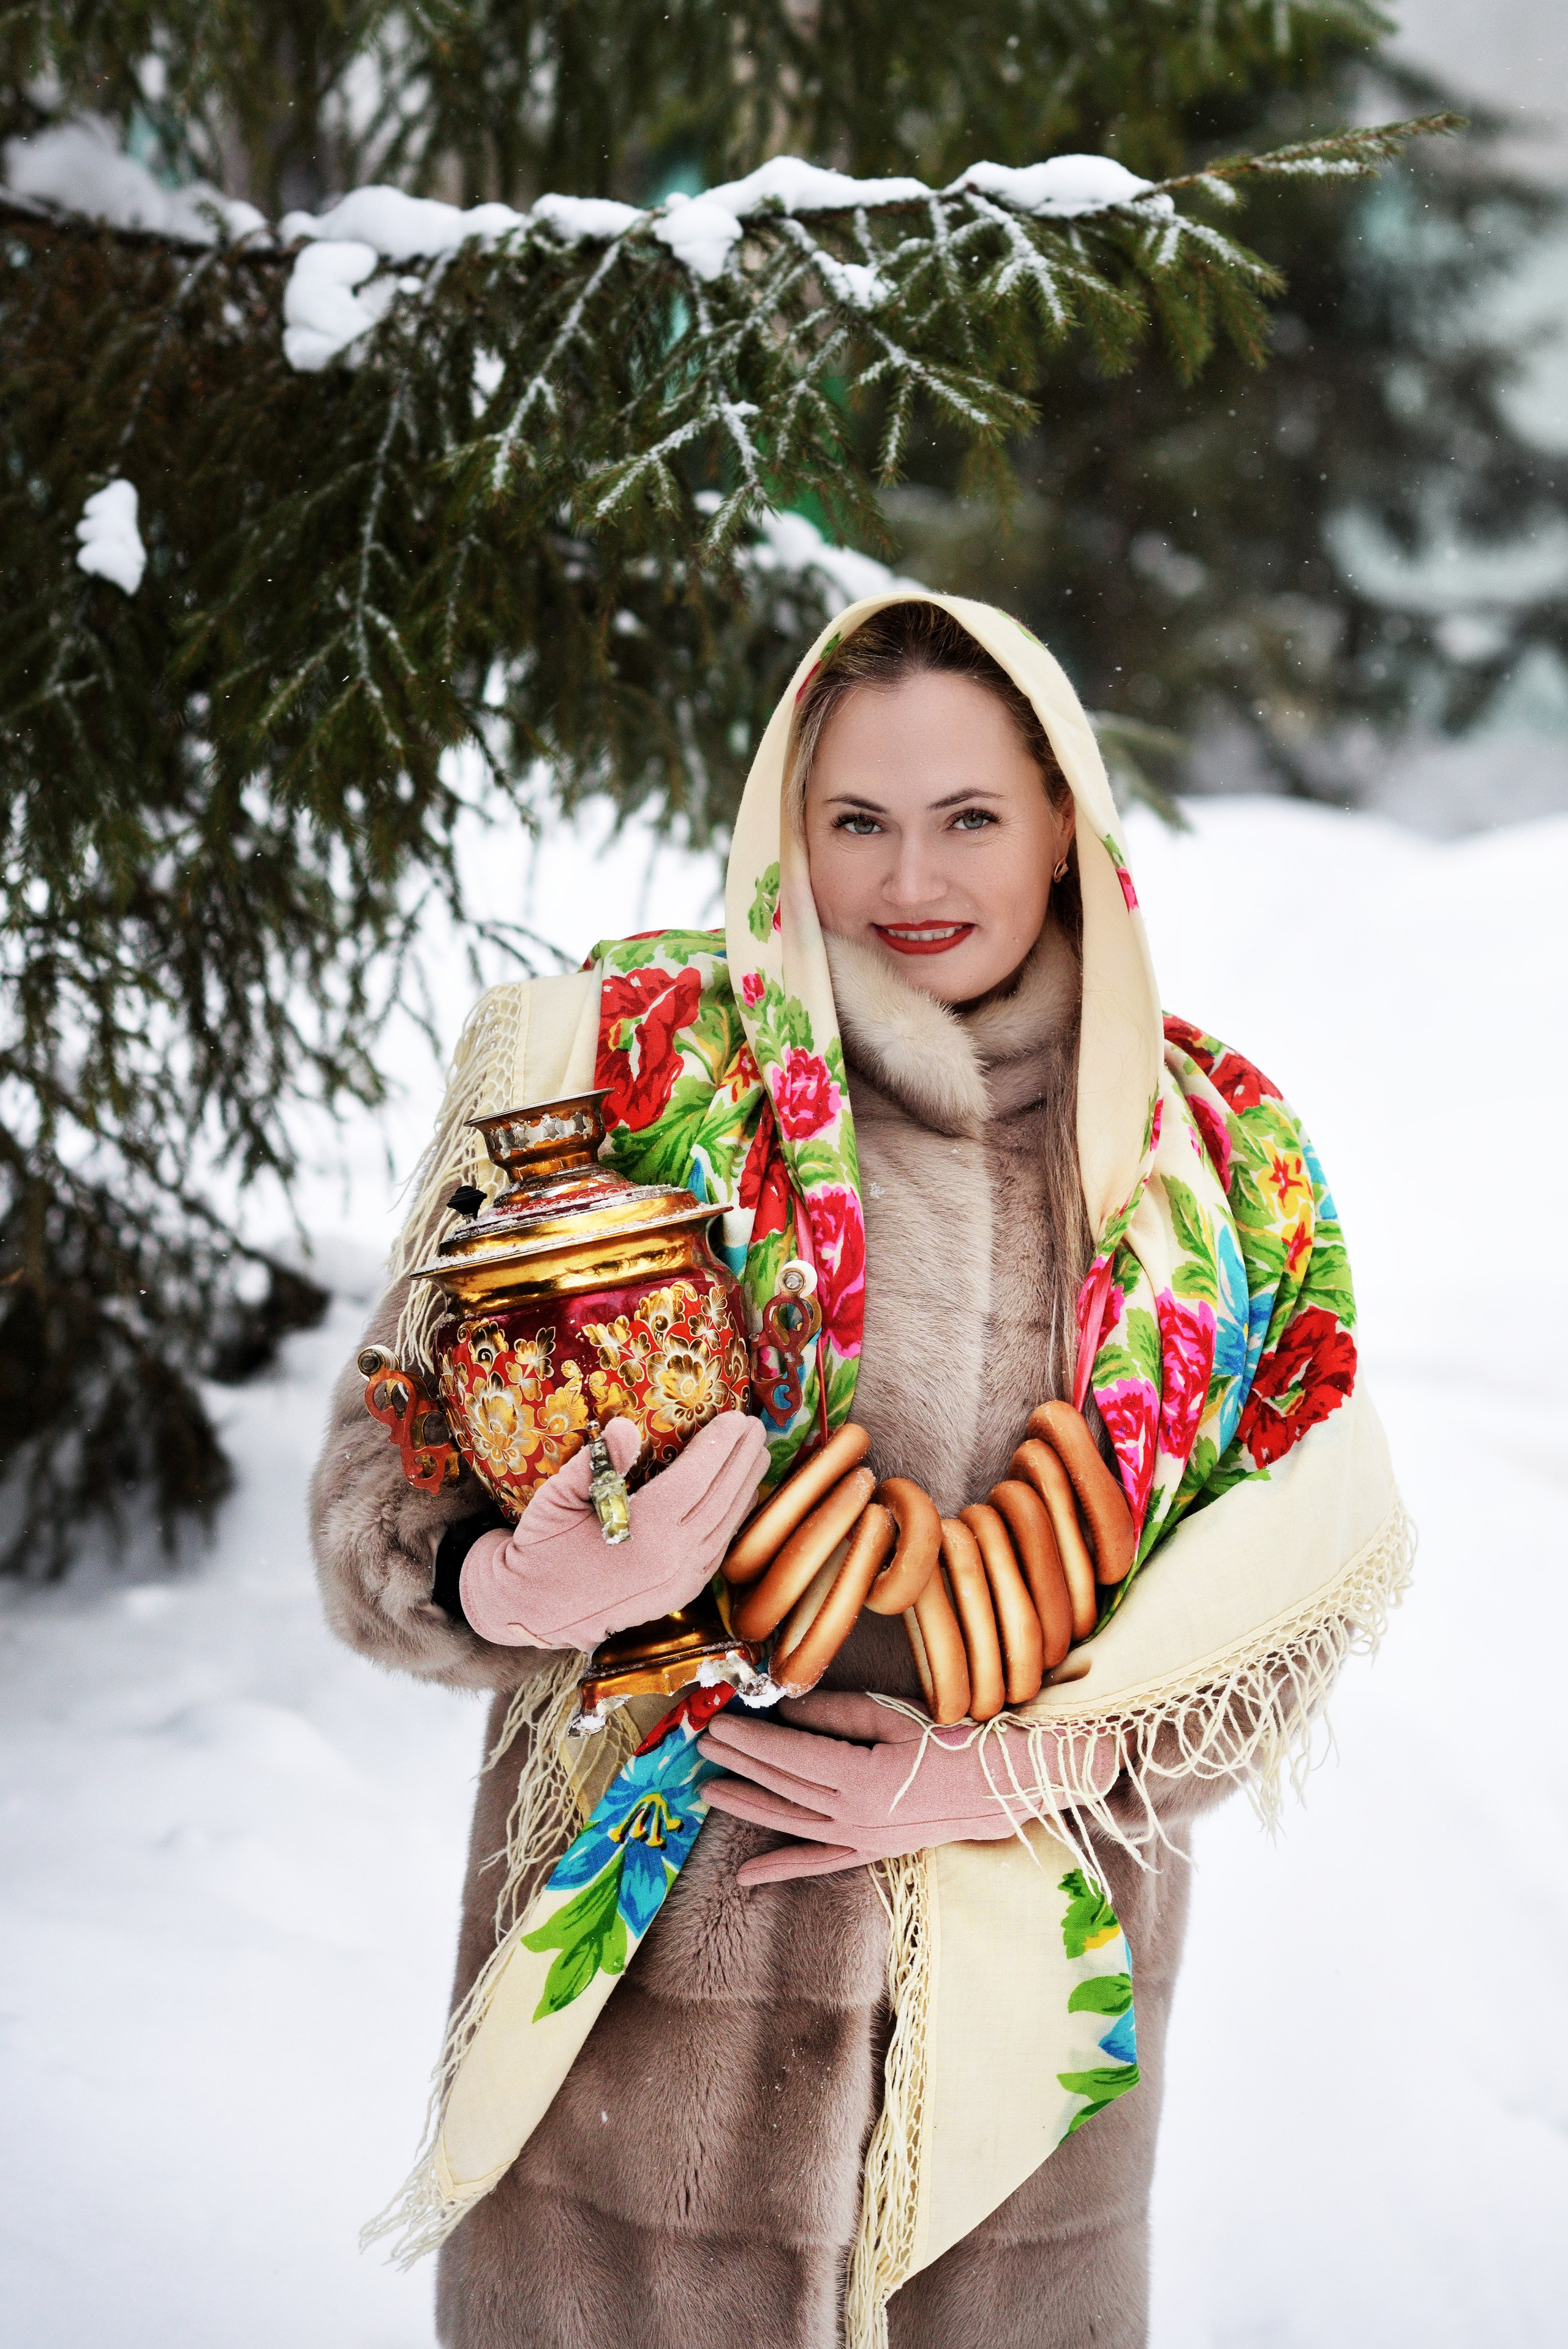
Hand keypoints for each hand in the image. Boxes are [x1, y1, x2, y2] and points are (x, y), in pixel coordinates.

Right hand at [459, 1411, 768, 1650]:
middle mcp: (673, 1558)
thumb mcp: (555, 1499)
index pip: (697, 1478)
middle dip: (742, 1459)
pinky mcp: (680, 1593)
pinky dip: (734, 1518)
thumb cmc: (541, 1548)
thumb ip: (595, 1464)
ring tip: (755, 1454)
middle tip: (756, 1426)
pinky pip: (719, 1548)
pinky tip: (738, 1497)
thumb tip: (625, 1428)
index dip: (720, 1445)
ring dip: (745, 1486)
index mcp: (645, 1531)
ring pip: (727, 1525)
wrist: (533, 1611)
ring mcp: (681, 1580)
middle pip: (722, 1498)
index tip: (736, 1417)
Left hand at [698, 1688, 1118, 1885]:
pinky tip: (747, 1875)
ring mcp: (860, 1838)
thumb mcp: (892, 1716)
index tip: (719, 1722)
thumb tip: (786, 1711)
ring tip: (709, 1791)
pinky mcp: (870, 1850)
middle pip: (784, 1786)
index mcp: (859, 1776)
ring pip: (791, 1822)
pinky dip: (782, 1868)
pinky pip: (818, 1862)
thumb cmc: (953, 1741)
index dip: (750, 1739)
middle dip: (741, 1764)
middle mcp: (853, 1814)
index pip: (789, 1755)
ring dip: (748, 1806)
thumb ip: (836, 1716)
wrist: (1002, 1786)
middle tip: (703, 1743)